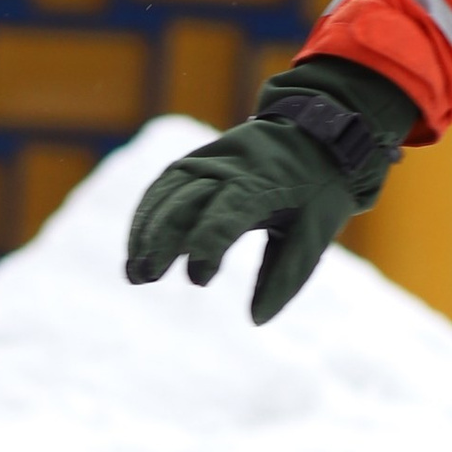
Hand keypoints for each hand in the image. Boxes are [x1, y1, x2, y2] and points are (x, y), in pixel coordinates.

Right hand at [125, 58, 421, 325]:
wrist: (316, 132)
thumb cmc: (317, 190)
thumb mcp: (316, 232)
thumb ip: (286, 276)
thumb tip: (256, 320)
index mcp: (264, 183)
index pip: (227, 213)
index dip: (208, 244)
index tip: (197, 281)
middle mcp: (231, 166)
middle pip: (186, 201)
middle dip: (162, 239)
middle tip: (145, 278)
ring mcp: (210, 158)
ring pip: (168, 191)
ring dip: (147, 230)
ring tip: (134, 272)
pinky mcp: (198, 161)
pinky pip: (164, 185)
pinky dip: (147, 214)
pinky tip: (137, 246)